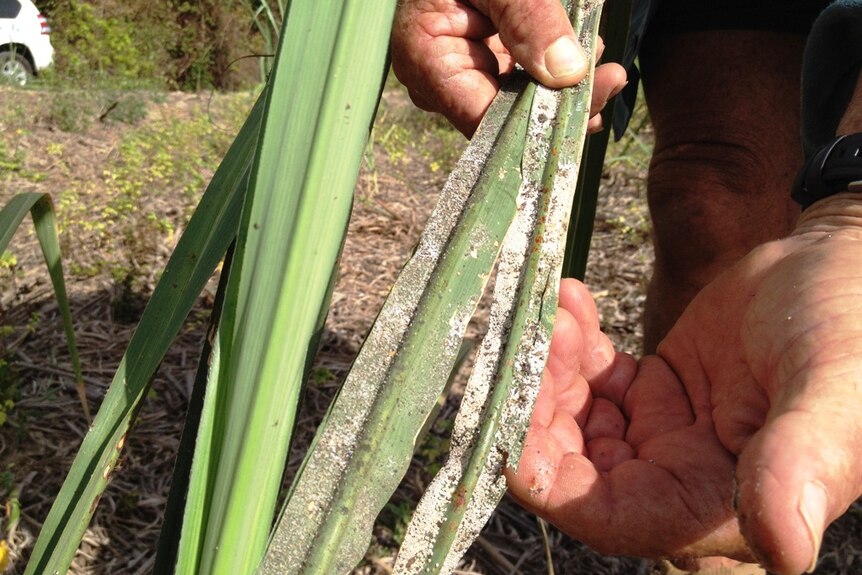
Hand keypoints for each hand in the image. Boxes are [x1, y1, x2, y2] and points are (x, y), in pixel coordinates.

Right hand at [390, 0, 626, 135]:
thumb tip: (567, 72)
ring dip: (564, 86)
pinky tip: (586, 56)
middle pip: (506, 116)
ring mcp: (464, 73)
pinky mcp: (484, 62)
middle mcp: (442, 82)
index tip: (589, 101)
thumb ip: (526, 18)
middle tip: (612, 78)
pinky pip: (520, 79)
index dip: (538, 119)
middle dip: (561, 101)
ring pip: (518, 101)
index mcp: (428, 63)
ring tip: (604, 65)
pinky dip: (553, 69)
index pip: (483, 118)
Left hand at [507, 205, 861, 573]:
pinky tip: (572, 302)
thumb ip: (803, 461)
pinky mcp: (653, 394)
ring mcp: (663, 435)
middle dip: (539, 411)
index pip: (616, 517)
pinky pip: (593, 381)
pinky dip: (574, 346)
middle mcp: (684, 478)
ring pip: (575, 421)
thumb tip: (784, 553)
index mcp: (721, 500)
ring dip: (552, 370)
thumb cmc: (850, 322)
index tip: (508, 435)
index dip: (554, 485)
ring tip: (556, 313)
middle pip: (577, 467)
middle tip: (532, 343)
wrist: (839, 265)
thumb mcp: (833, 387)